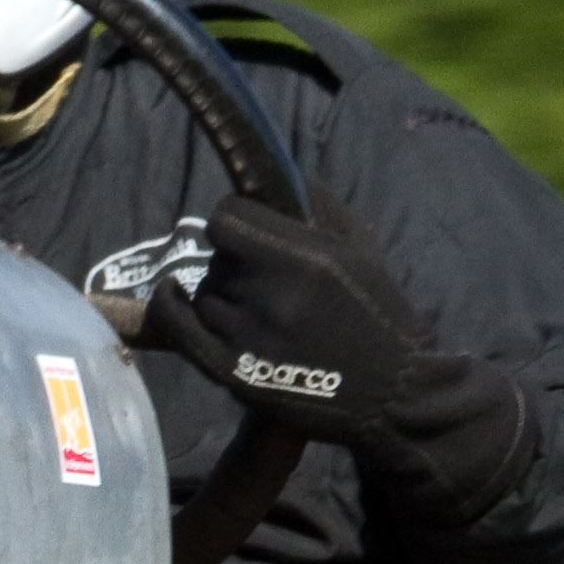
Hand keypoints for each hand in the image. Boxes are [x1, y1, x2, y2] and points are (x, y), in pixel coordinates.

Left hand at [141, 194, 534, 524]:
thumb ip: (318, 204)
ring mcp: (249, 337)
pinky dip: (171, 308)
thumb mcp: (360, 248)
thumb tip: (277, 171)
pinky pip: (181, 329)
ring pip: (205, 292)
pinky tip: (170, 296)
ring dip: (223, 293)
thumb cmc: (380, 314)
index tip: (251, 231)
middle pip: (218, 255)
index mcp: (306, 259)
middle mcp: (273, 296)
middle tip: (263, 278)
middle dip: (237, 259)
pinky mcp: (233, 372)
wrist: (392, 392)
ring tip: (257, 308)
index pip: (228, 217)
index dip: (237, 219)